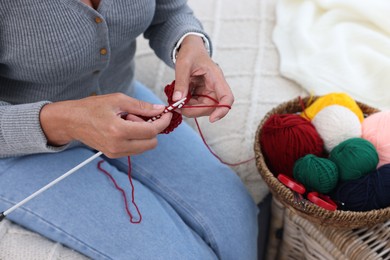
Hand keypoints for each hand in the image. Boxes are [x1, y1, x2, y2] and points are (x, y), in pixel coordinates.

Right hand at [40, 93, 171, 157]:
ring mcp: (116, 152)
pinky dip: (136, 138)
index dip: (163, 121)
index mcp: (118, 130)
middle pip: (151, 142)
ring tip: (127, 120)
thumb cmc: (91, 108)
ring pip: (145, 147)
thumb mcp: (117, 100)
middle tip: (138, 115)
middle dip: (152, 128)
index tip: (167, 113)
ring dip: (143, 134)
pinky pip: (135, 149)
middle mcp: (118, 146)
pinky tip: (124, 127)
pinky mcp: (114, 155)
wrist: (71, 121)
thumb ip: (141, 106)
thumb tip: (160, 109)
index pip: (151, 131)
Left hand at [173, 35, 233, 122]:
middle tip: (177, 107)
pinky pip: (196, 104)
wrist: (189, 47)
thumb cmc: (190, 52)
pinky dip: (186, 105)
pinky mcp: (202, 94)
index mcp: (216, 78)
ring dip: (189, 109)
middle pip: (212, 107)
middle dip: (195, 111)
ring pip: (202, 108)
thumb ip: (181, 82)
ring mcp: (209, 91)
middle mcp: (215, 87)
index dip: (222, 110)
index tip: (212, 120)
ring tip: (175, 102)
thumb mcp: (183, 64)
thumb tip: (178, 100)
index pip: (227, 98)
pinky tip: (177, 98)